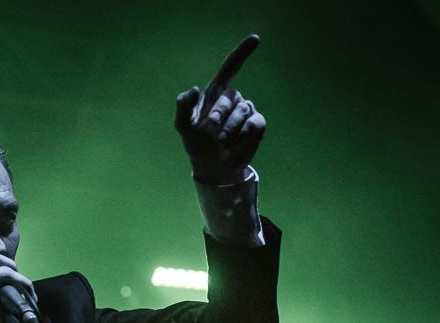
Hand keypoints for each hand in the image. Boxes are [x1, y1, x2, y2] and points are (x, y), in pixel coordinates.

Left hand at [175, 35, 266, 184]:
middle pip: (229, 98)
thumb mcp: (183, 126)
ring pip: (242, 111)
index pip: (231, 67)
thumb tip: (194, 89)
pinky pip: (254, 123)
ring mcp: (247, 111)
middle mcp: (233, 99)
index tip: (255, 38)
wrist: (212, 167)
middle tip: (210, 132)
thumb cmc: (196, 143)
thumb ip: (182, 106)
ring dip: (229, 129)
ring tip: (221, 142)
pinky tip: (234, 144)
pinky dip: (243, 135)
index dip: (242, 52)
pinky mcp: (257, 125)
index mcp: (216, 93)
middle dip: (218, 115)